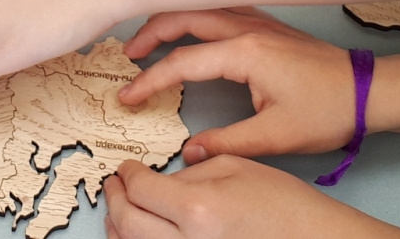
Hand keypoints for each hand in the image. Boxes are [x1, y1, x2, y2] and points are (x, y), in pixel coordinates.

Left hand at [104, 158, 399, 238]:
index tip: (126, 167)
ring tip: (121, 208)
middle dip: (115, 198)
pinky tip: (139, 233)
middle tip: (114, 184)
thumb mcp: (238, 169)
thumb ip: (192, 170)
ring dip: (119, 225)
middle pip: (126, 222)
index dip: (127, 174)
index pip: (141, 189)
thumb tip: (162, 178)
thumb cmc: (285, 205)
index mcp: (198, 209)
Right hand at [120, 9, 357, 162]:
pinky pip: (221, 6)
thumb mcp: (276, 136)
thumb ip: (227, 143)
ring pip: (202, 5)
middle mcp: (248, 28)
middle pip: (184, 16)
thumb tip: (191, 152)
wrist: (369, 91)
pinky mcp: (268, 25)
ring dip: (172, 17)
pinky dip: (196, 12)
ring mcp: (259, 21)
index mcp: (245, 52)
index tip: (129, 97)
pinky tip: (190, 25)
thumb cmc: (328, 110)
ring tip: (149, 39)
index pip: (183, 61)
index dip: (150, 80)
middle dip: (150, 33)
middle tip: (127, 56)